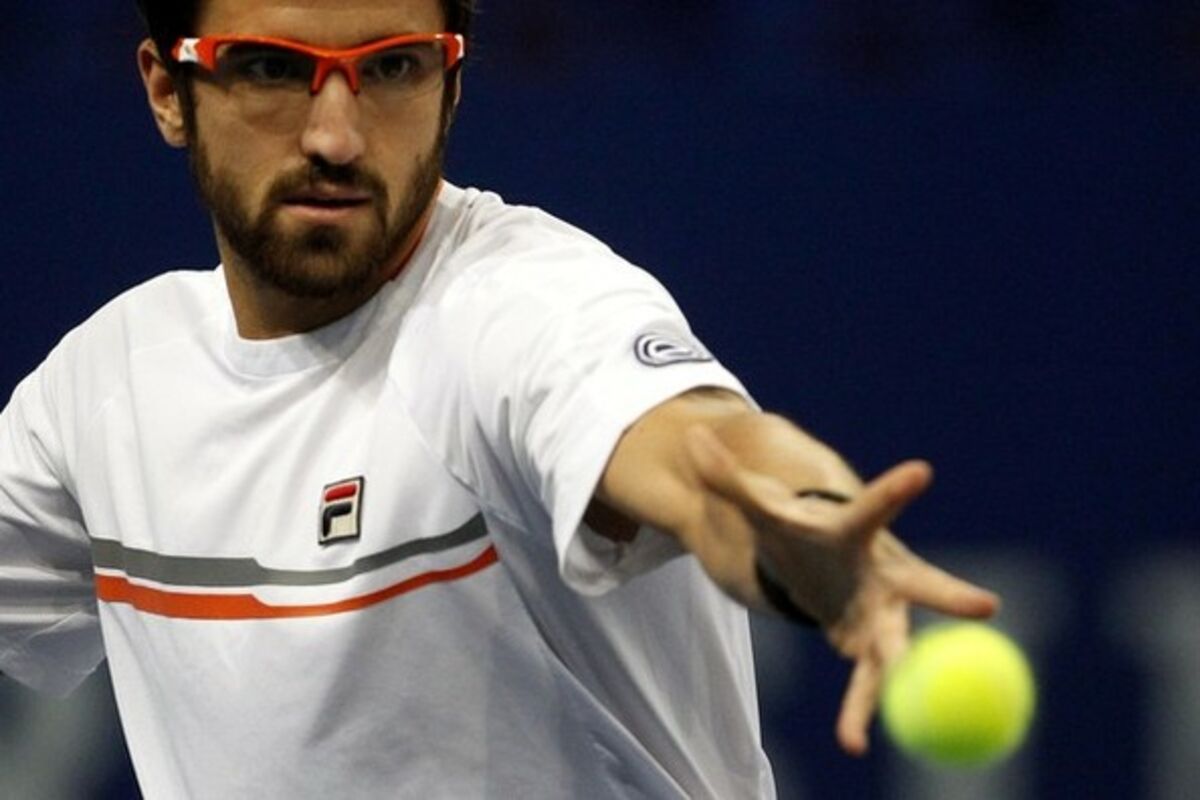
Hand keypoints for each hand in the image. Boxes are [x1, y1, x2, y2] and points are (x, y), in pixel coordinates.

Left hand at [682, 425, 999, 755]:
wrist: (817, 557)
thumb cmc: (795, 525)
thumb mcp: (758, 504)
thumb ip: (726, 478)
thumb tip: (694, 440)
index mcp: (855, 530)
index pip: (874, 507)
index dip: (895, 491)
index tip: (922, 471)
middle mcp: (883, 572)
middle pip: (921, 584)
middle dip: (951, 595)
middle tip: (986, 605)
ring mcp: (883, 612)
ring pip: (897, 647)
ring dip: (898, 678)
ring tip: (878, 714)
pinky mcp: (869, 645)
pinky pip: (869, 681)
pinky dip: (859, 708)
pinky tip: (848, 739)